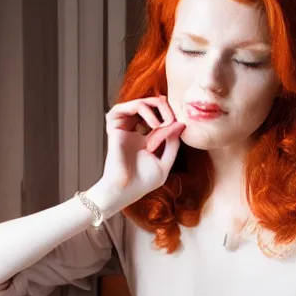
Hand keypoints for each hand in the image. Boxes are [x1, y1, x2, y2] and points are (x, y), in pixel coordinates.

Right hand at [88, 96, 184, 216]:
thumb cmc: (142, 183)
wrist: (125, 191)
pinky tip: (153, 125)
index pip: (159, 117)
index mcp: (146, 139)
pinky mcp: (114, 129)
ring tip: (164, 123)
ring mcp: (124, 129)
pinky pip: (122, 108)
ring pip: (138, 103)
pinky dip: (140, 109)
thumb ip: (172, 144)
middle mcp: (134, 131)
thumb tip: (180, 124)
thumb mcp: (165, 163)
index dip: (171, 116)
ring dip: (154, 106)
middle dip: (164, 106)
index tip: (180, 126)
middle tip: (173, 118)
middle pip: (149, 105)